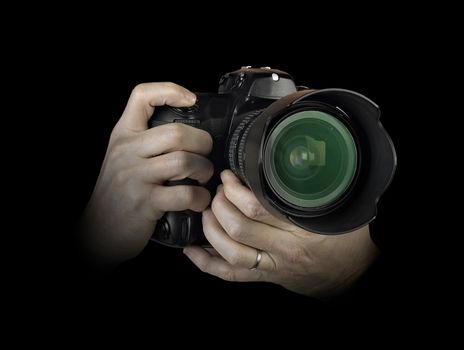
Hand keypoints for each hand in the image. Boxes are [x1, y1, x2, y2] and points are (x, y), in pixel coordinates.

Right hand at [79, 83, 212, 268]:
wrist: (98, 230)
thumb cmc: (118, 193)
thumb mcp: (123, 158)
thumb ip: (146, 142)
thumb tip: (188, 133)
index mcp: (123, 136)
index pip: (142, 96)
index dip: (170, 91)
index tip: (191, 100)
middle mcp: (127, 152)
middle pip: (177, 133)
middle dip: (203, 143)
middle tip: (205, 155)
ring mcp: (135, 177)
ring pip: (184, 161)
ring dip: (204, 170)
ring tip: (203, 178)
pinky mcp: (145, 202)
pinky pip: (184, 193)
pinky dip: (200, 198)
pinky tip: (198, 201)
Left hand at [183, 170, 377, 298]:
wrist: (351, 274)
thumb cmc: (346, 239)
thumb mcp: (335, 209)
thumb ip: (311, 190)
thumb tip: (290, 161)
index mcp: (301, 230)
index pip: (258, 208)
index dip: (236, 190)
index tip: (230, 176)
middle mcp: (284, 250)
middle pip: (238, 228)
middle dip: (219, 205)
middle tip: (218, 190)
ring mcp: (272, 267)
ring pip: (231, 253)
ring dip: (211, 229)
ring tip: (207, 210)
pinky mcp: (265, 278)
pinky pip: (231, 276)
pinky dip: (208, 264)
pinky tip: (193, 250)